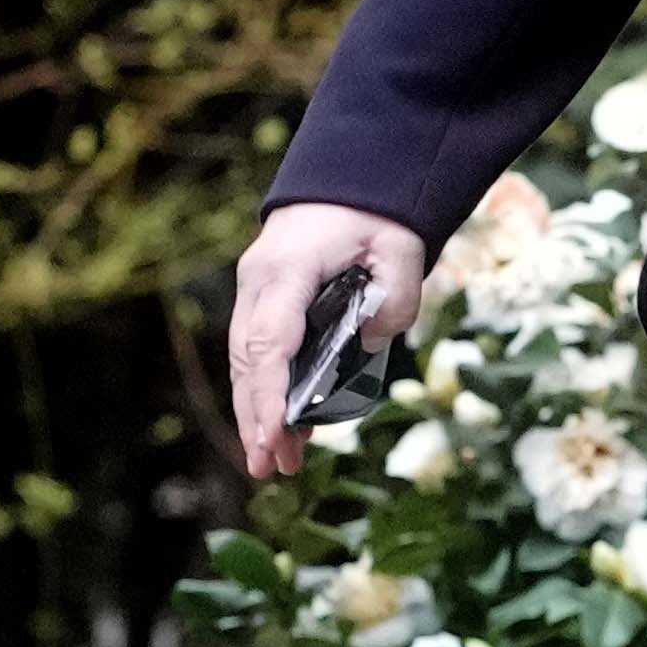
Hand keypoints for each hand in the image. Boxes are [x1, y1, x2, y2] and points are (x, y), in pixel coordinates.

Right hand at [229, 202, 427, 478]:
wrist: (351, 177)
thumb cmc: (376, 212)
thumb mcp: (402, 249)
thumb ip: (396, 302)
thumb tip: (370, 349)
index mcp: (288, 269)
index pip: (271, 341)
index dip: (269, 393)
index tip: (275, 436)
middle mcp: (259, 282)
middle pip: (248, 360)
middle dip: (257, 419)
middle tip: (271, 469)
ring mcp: (255, 290)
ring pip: (245, 362)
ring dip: (257, 413)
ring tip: (276, 463)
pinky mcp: (262, 299)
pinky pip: (256, 353)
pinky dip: (263, 391)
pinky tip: (279, 427)